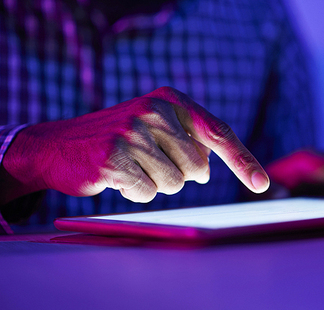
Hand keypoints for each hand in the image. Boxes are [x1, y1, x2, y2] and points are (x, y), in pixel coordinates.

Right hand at [0, 87, 269, 204]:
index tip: (262, 184)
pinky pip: (147, 193)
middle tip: (151, 161)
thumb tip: (224, 168)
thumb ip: (193, 139)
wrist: (58, 144)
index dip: (243, 160)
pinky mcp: (114, 159)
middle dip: (180, 174)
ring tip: (131, 166)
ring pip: (175, 184)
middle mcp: (154, 111)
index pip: (218, 132)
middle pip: (198, 168)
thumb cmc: (119, 138)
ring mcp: (132, 133)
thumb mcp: (157, 124)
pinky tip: (116, 176)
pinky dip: (135, 192)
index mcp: (170, 99)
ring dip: (156, 183)